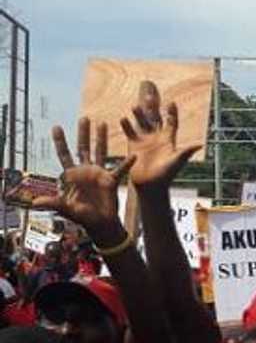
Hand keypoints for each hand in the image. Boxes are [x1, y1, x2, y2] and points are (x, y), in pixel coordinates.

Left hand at [36, 119, 135, 244]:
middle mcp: (85, 171)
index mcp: (72, 176)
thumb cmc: (83, 217)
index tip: (56, 126)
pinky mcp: (110, 180)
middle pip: (83, 148)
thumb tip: (35, 203)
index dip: (60, 142)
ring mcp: (98, 174)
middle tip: (84, 118)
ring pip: (100, 152)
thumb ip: (53, 203)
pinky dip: (127, 164)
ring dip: (101, 139)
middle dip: (83, 133)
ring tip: (102, 124)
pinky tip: (133, 156)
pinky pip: (120, 170)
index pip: (64, 155)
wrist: (100, 224)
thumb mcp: (66, 209)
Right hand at [119, 81, 201, 190]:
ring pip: (142, 123)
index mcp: (169, 140)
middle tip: (150, 96)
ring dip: (139, 115)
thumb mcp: (176, 161)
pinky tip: (123, 119)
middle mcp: (157, 138)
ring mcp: (145, 141)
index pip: (171, 123)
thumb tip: (200, 144)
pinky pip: (130, 132)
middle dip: (153, 107)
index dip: (172, 113)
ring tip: (135, 107)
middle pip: (155, 118)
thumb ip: (186, 152)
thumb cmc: (166, 175)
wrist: (150, 186)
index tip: (171, 102)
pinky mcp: (134, 145)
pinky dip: (127, 126)